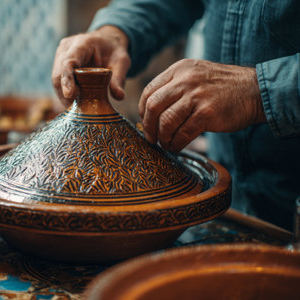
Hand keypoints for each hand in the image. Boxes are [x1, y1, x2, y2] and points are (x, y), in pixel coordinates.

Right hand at [52, 26, 130, 105]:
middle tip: (75, 109)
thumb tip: (119, 97)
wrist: (106, 41)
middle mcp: (67, 48)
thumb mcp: (121, 62)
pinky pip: (58, 81)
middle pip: (58, 74)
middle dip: (64, 93)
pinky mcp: (59, 64)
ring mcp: (61, 55)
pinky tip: (73, 102)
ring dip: (63, 96)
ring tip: (75, 108)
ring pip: (56, 80)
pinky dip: (64, 93)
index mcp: (82, 43)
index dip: (67, 79)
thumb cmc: (113, 50)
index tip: (69, 95)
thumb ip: (119, 78)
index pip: (69, 62)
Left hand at [138, 59, 266, 151]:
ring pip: (166, 121)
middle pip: (153, 106)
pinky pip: (182, 133)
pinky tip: (177, 146)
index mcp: (179, 70)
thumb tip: (150, 111)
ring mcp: (196, 96)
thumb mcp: (195, 75)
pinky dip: (176, 143)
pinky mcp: (207, 112)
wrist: (255, 90)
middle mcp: (185, 80)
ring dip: (162, 137)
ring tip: (166, 144)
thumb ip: (174, 87)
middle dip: (148, 126)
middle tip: (151, 138)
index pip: (149, 91)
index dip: (143, 110)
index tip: (146, 122)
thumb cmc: (222, 88)